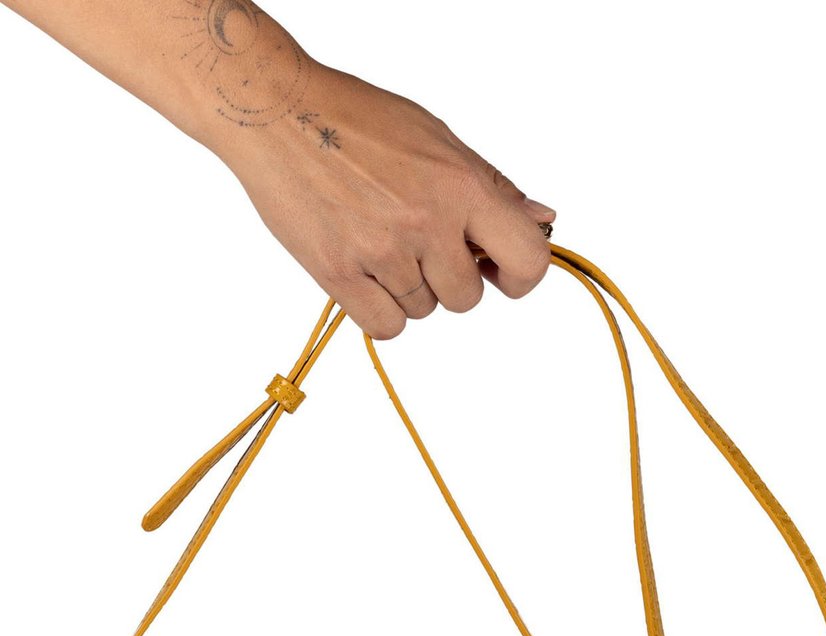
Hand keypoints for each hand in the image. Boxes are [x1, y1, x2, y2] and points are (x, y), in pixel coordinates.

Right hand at [215, 55, 556, 338]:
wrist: (278, 114)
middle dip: (449, 280)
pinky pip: (385, 326)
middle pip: (466, 299)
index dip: (518, 276)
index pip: (526, 260)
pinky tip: (365, 273)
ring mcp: (383, 251)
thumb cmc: (358, 120)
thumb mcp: (438, 139)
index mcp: (462, 186)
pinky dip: (380, 310)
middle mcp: (427, 222)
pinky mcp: (340, 274)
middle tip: (419, 245)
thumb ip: (492, 187)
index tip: (498, 271)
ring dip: (408, 289)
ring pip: (422, 311)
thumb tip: (541, 220)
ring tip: (379, 241)